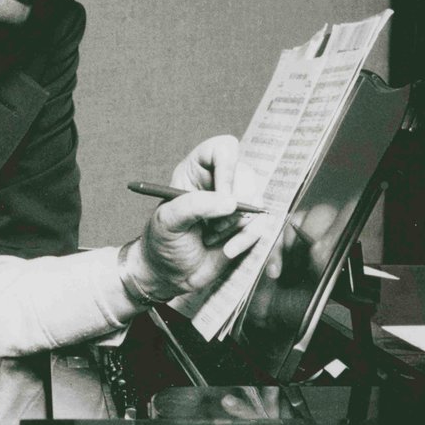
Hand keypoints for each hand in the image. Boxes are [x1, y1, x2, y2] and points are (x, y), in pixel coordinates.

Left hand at [124, 135, 266, 300]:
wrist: (170, 276)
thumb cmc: (162, 243)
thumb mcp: (167, 221)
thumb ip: (193, 206)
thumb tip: (231, 201)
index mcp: (196, 172)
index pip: (223, 148)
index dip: (228, 168)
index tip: (224, 196)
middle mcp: (219, 182)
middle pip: (247, 175)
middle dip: (234, 205)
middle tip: (212, 225)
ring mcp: (236, 203)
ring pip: (256, 201)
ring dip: (235, 225)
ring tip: (210, 237)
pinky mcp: (247, 225)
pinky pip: (262, 225)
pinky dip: (246, 240)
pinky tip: (226, 250)